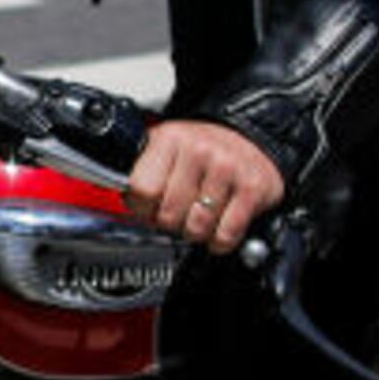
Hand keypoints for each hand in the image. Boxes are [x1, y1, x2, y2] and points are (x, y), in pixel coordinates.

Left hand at [126, 118, 285, 255]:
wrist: (252, 137)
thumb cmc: (205, 151)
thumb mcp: (167, 149)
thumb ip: (144, 173)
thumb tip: (126, 202)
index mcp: (170, 139)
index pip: (141, 190)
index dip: (143, 208)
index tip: (150, 209)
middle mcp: (198, 150)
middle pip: (169, 214)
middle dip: (171, 224)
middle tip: (178, 216)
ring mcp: (227, 168)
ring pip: (196, 228)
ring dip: (196, 233)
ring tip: (199, 219)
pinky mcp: (252, 188)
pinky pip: (225, 235)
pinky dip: (220, 241)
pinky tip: (219, 228)